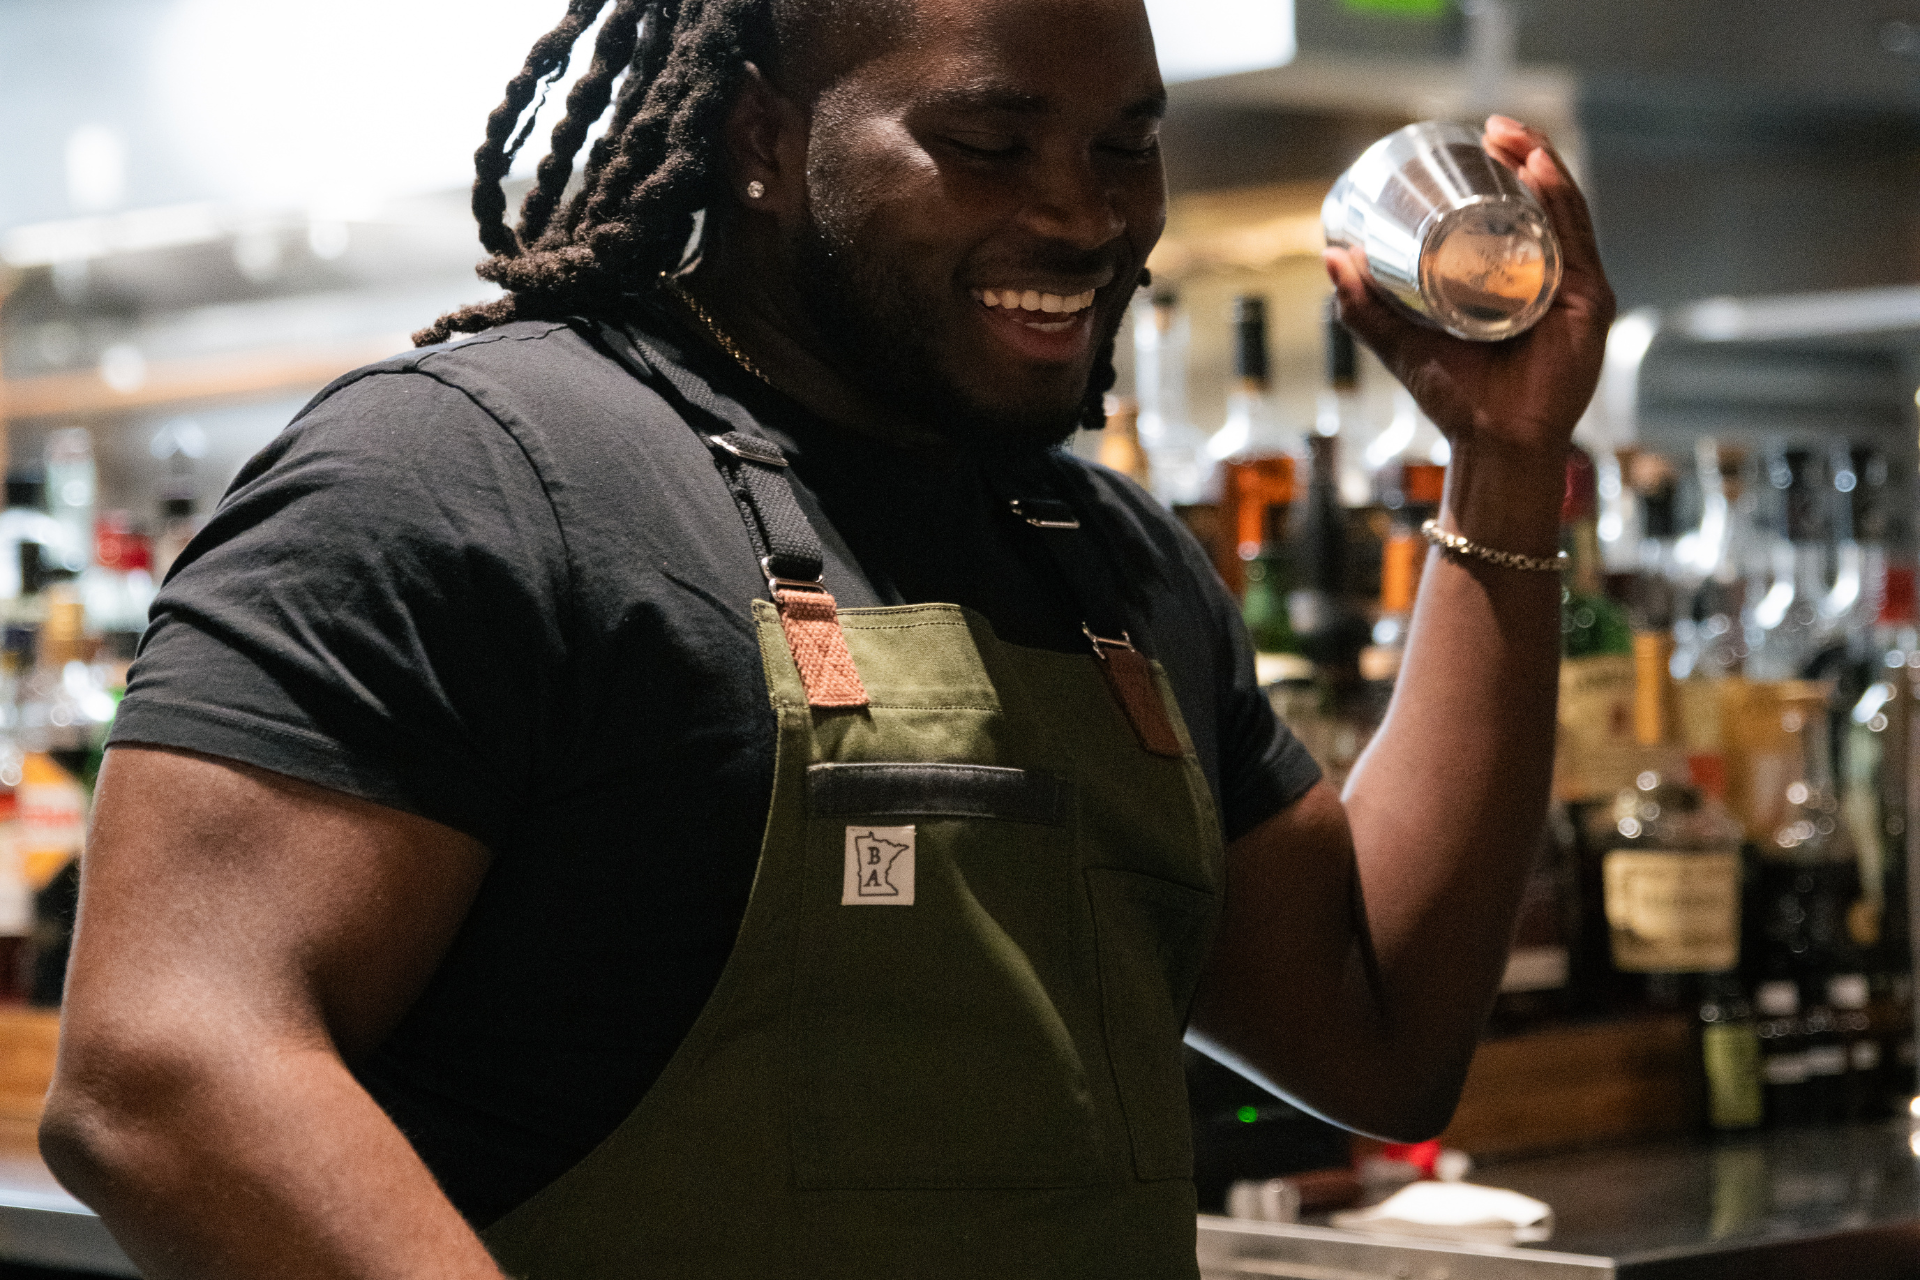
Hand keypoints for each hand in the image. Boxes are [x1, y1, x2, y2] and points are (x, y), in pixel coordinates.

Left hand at [1324, 116, 1615, 461]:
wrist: (1491, 446)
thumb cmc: (1457, 402)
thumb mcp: (1401, 342)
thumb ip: (1363, 306)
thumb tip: (1332, 255)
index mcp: (1517, 281)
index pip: (1517, 213)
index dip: (1502, 170)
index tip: (1471, 140)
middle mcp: (1550, 278)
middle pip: (1544, 201)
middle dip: (1522, 154)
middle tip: (1487, 129)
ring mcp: (1573, 288)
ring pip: (1563, 209)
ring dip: (1539, 163)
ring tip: (1507, 135)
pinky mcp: (1587, 303)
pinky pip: (1576, 239)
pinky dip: (1559, 199)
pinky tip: (1541, 168)